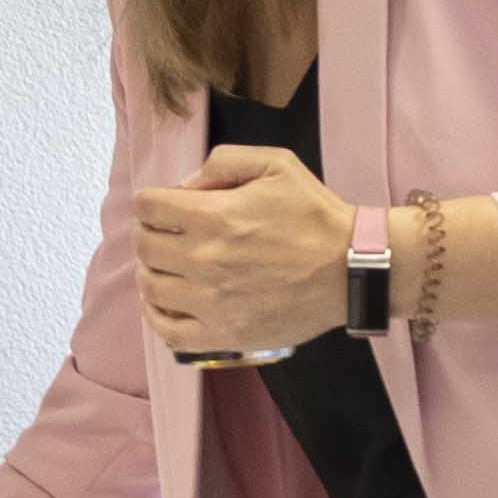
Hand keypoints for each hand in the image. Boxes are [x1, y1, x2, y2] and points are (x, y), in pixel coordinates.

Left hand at [133, 142, 348, 359]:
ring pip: (150, 287)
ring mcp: (212, 301)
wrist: (352, 269)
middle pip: (145, 246)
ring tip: (167, 268)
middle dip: (151, 233)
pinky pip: (169, 332)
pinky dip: (158, 317)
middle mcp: (205, 259)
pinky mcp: (225, 334)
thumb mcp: (276, 164)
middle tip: (169, 235)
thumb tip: (184, 186)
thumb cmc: (316, 215)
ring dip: (152, 273)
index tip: (165, 207)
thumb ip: (223, 162)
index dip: (152, 202)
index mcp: (213, 215)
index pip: (147, 206)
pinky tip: (167, 305)